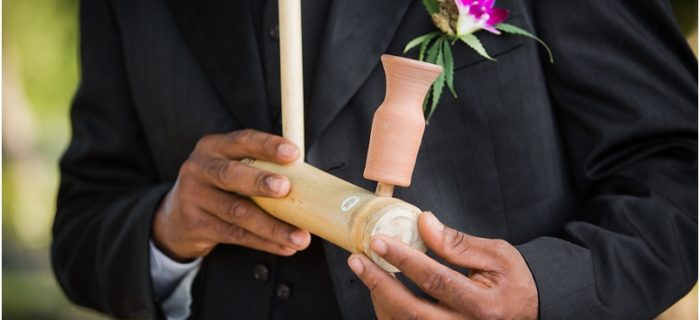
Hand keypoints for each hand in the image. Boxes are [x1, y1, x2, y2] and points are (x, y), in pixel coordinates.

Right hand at [153, 129, 310, 260]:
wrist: (176, 216)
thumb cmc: (219, 185)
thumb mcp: (231, 166)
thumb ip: (261, 165)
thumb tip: (308, 177)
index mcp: (214, 147)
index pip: (242, 140)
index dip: (268, 146)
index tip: (294, 153)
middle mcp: (200, 168)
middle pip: (231, 175)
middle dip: (260, 182)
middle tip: (286, 189)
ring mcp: (194, 198)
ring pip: (237, 212)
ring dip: (272, 226)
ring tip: (300, 236)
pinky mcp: (197, 225)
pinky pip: (236, 235)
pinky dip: (264, 242)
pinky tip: (284, 246)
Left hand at [347, 212, 537, 319]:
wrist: (530, 308)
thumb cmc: (514, 280)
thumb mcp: (496, 254)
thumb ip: (458, 243)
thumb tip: (423, 222)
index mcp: (484, 305)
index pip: (436, 280)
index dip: (404, 259)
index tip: (380, 241)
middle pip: (413, 312)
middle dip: (379, 284)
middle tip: (359, 261)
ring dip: (380, 299)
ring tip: (367, 271)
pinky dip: (390, 312)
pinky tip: (381, 291)